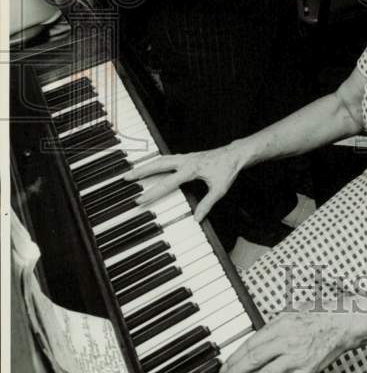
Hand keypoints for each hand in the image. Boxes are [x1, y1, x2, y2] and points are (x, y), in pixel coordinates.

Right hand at [123, 143, 245, 221]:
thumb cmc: (227, 169)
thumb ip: (207, 204)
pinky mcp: (187, 157)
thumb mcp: (219, 189)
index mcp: (191, 169)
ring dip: (147, 165)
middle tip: (126, 177)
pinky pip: (167, 158)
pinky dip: (156, 162)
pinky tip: (151, 166)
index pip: (168, 183)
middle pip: (158, 165)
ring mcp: (185, 157)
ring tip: (132, 172)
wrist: (234, 154)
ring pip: (161, 159)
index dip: (153, 192)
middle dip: (141, 171)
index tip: (140, 198)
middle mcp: (186, 161)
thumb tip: (197, 218)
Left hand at [219, 309, 351, 372]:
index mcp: (279, 325)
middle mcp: (285, 340)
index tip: (224, 368)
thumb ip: (272, 327)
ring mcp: (296, 356)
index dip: (234, 358)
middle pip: (253, 359)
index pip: (250, 344)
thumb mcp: (291, 314)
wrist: (343, 322)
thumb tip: (254, 339)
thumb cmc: (317, 316)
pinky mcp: (308, 369)